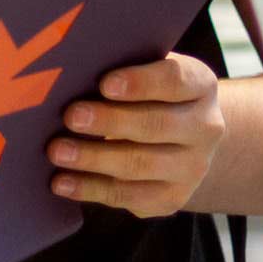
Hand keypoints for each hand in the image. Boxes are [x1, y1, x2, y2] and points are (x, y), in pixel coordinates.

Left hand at [48, 53, 225, 218]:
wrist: (183, 136)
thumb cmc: (148, 90)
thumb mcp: (146, 68)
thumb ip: (121, 64)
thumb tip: (71, 69)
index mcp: (200, 85)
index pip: (175, 80)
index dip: (140, 83)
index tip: (104, 84)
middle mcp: (206, 128)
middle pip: (156, 125)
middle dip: (109, 121)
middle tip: (70, 116)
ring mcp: (193, 168)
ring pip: (141, 164)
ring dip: (94, 158)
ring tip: (56, 151)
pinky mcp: (172, 198)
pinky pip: (130, 197)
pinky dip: (91, 189)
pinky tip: (61, 182)